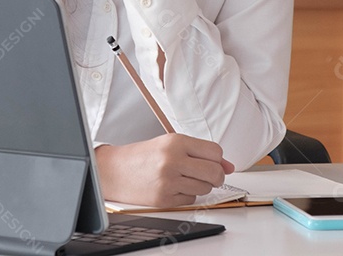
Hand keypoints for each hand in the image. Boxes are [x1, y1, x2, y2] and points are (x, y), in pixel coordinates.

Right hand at [94, 134, 235, 207]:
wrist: (114, 171)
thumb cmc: (142, 156)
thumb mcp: (170, 145)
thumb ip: (200, 152)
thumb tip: (229, 166)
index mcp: (175, 141)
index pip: (215, 152)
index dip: (217, 159)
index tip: (211, 162)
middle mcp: (173, 160)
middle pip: (215, 173)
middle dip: (216, 176)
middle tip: (208, 175)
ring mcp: (168, 181)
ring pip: (205, 188)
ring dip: (200, 186)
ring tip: (183, 179)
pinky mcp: (164, 199)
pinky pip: (191, 200)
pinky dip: (186, 196)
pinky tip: (173, 187)